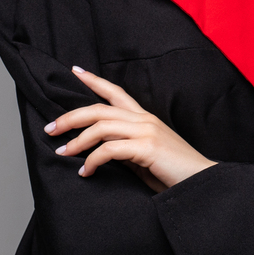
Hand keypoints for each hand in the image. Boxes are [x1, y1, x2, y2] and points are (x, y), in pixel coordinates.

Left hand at [45, 67, 217, 191]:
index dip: (94, 81)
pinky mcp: (147, 148)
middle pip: (99, 109)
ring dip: (77, 140)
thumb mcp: (145, 156)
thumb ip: (126, 148)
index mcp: (145, 118)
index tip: (75, 71)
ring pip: (100, 126)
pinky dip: (92, 160)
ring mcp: (146, 131)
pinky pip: (109, 149)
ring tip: (63, 152)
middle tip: (51, 128)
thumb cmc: (174, 173)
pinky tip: (86, 172)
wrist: (202, 183)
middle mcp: (144, 119)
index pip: (116, 92)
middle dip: (71, 117)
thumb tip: (99, 150)